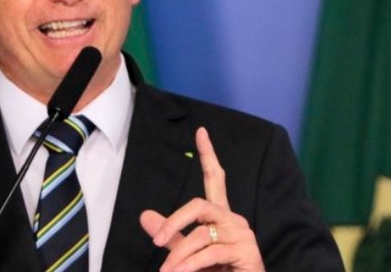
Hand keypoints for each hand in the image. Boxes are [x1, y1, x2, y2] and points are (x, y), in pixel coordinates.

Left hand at [140, 128, 263, 271]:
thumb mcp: (186, 252)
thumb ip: (170, 235)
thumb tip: (144, 216)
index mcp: (221, 215)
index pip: (215, 178)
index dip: (208, 155)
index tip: (200, 132)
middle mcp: (233, 219)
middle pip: (199, 205)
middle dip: (174, 221)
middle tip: (156, 241)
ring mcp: (242, 234)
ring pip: (200, 234)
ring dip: (179, 255)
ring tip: (167, 271)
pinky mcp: (247, 251)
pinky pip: (210, 252)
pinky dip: (191, 264)